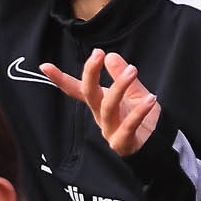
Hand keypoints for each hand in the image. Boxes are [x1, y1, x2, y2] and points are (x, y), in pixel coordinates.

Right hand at [42, 49, 159, 155]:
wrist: (156, 146)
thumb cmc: (142, 120)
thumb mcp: (134, 91)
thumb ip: (121, 75)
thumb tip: (110, 56)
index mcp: (98, 104)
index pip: (76, 89)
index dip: (60, 79)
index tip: (44, 66)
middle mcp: (99, 116)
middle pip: (89, 94)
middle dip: (90, 73)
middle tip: (98, 54)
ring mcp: (109, 130)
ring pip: (108, 106)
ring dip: (119, 86)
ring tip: (132, 70)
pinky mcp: (122, 142)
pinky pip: (128, 125)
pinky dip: (139, 111)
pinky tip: (150, 99)